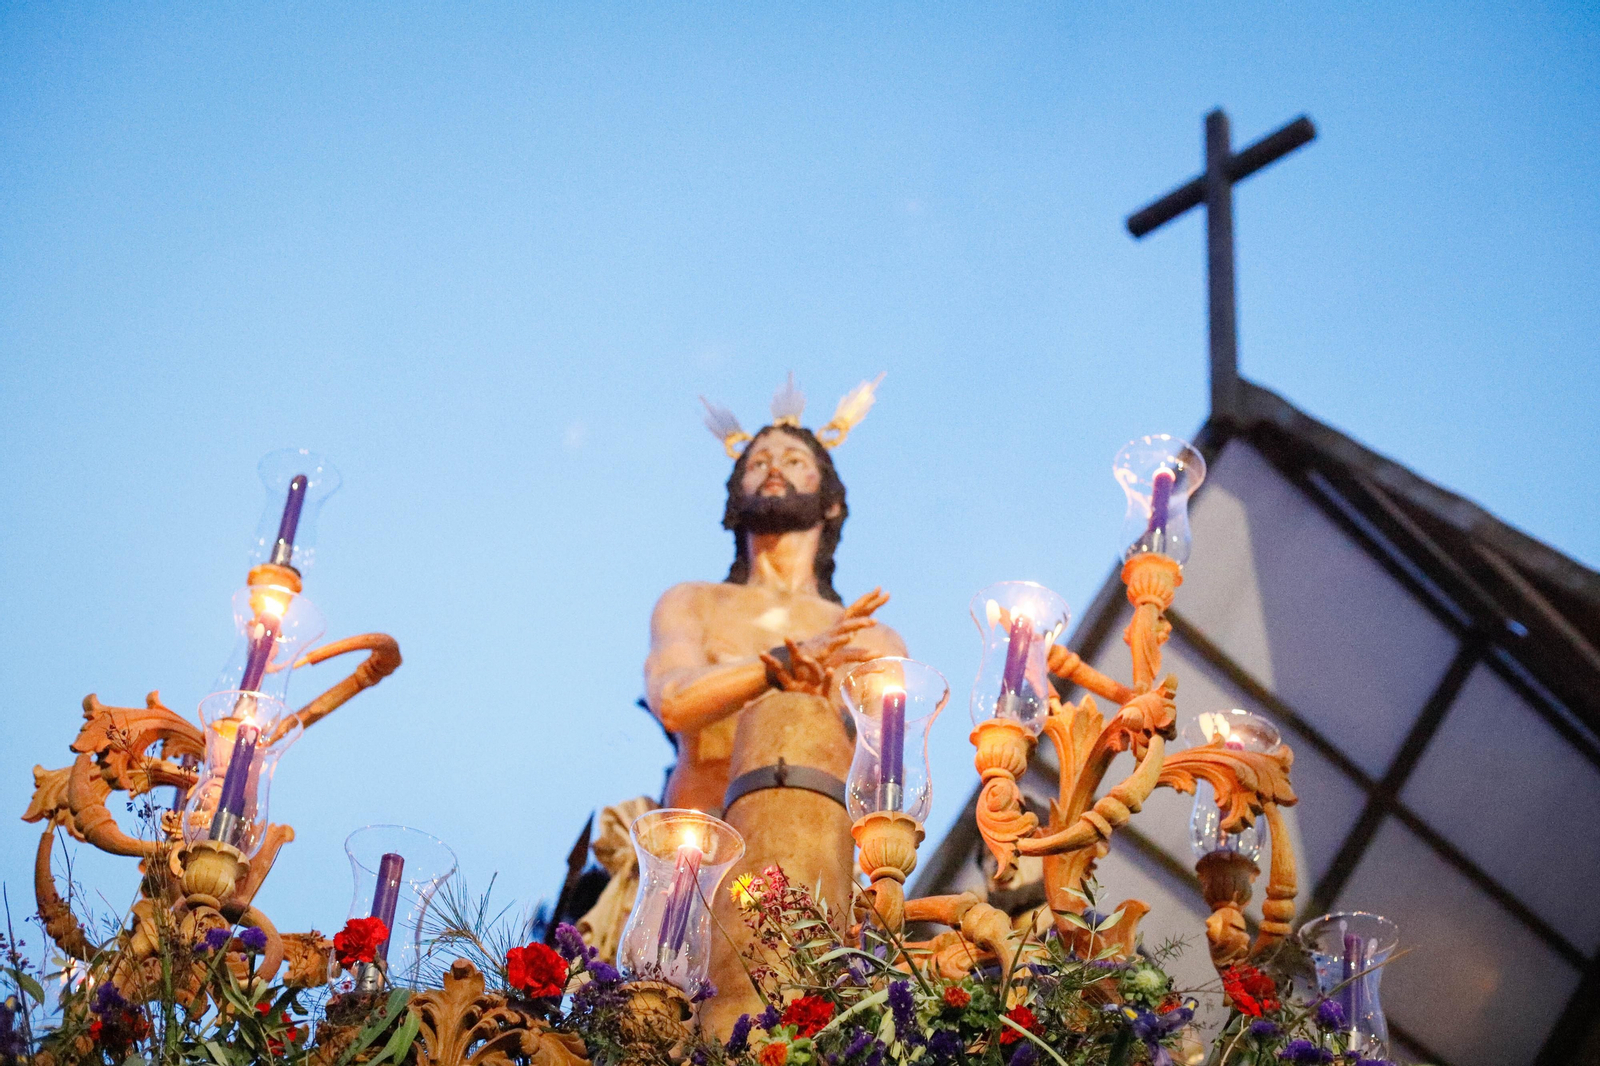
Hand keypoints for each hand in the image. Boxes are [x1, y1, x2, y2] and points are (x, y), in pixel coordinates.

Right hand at [761, 588, 889, 694]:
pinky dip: (840, 640)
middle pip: (855, 613)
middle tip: (885, 595)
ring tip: (874, 621)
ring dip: (859, 624)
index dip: (871, 602)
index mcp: (841, 629)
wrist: (796, 665)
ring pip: (845, 628)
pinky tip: (849, 637)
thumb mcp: (843, 656)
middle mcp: (836, 630)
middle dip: (870, 603)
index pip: (859, 612)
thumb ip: (860, 654)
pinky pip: (832, 644)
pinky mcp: (821, 650)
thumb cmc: (820, 658)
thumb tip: (880, 654)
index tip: (885, 592)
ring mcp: (828, 638)